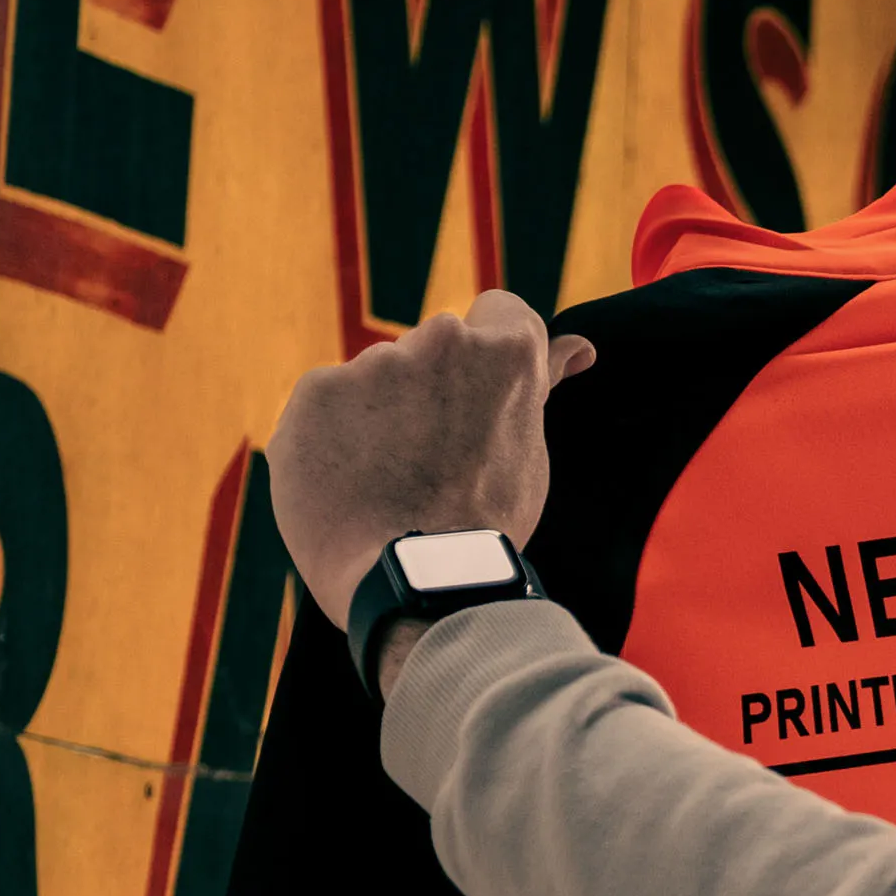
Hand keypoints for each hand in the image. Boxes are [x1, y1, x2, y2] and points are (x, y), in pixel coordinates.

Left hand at [266, 289, 594, 626]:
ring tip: (386, 483)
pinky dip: (330, 439)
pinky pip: (324, 408)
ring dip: (377, 417)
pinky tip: (346, 485)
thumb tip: (580, 348)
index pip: (501, 312)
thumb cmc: (483, 524)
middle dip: (429, 391)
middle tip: (432, 461)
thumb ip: (540, 388)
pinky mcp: (315, 392)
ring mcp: (372, 363)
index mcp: (503, 350)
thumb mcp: (527, 454)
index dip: (490, 358)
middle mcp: (438, 340)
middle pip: (432, 349)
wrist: (412, 582)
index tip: (479, 400)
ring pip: (374, 378)